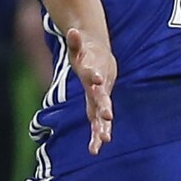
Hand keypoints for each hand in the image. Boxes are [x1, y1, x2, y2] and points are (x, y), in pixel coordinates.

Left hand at [65, 28, 115, 154]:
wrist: (102, 59)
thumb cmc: (87, 53)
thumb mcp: (79, 45)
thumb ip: (75, 41)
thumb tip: (72, 30)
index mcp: (94, 71)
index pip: (94, 74)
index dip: (95, 76)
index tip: (96, 79)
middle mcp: (100, 87)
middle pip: (103, 98)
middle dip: (105, 107)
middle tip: (108, 117)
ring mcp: (101, 98)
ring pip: (102, 114)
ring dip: (103, 127)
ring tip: (104, 140)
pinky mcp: (98, 107)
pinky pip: (97, 123)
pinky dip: (97, 135)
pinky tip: (94, 150)